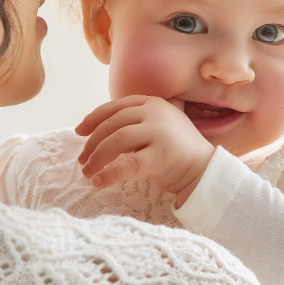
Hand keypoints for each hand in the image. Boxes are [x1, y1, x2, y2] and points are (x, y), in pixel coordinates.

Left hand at [75, 95, 214, 203]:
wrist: (204, 170)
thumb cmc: (176, 150)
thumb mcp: (158, 126)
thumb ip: (136, 121)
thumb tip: (97, 129)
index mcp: (152, 103)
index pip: (114, 107)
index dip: (93, 119)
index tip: (79, 132)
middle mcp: (155, 113)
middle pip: (112, 124)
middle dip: (92, 144)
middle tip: (83, 161)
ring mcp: (159, 132)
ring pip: (116, 141)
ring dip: (97, 157)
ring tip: (89, 172)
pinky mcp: (161, 155)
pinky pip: (128, 164)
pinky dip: (110, 173)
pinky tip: (99, 181)